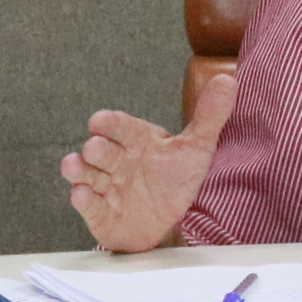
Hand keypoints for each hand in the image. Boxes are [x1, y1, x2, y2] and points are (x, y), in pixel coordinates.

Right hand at [60, 74, 237, 253]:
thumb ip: (209, 116)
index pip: (118, 125)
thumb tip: (228, 79)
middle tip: (96, 150)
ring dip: (77, 170)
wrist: (169, 222)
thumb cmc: (175, 179)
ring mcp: (104, 186)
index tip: (100, 122)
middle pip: (99, 149)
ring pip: (84, 174)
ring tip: (73, 166)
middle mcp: (116, 160)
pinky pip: (87, 205)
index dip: (108, 123)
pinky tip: (82, 195)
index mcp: (136, 140)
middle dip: (96, 149)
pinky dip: (83, 200)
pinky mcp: (99, 212)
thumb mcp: (196, 148)